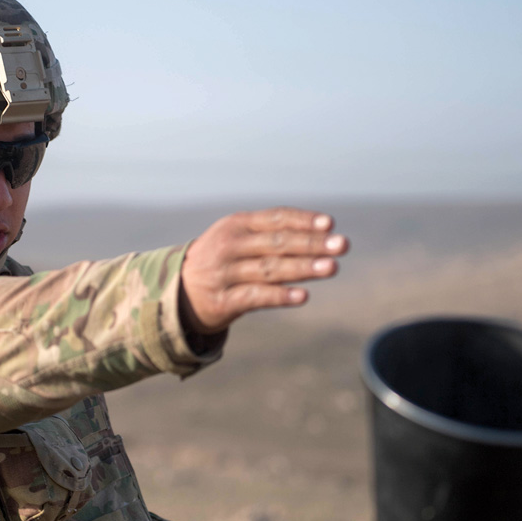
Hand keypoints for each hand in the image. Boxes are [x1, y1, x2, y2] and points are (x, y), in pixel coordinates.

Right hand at [178, 207, 348, 334]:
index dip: (303, 221)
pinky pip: (256, 297)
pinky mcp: (223, 301)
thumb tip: (324, 233)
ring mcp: (225, 273)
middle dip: (312, 244)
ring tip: (331, 267)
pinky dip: (280, 296)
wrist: (179, 292)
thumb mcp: (238, 238)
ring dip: (303, 268)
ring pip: (270, 269)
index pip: (276, 218)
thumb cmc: (222, 261)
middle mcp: (229, 245)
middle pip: (277, 243)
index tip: (330, 224)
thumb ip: (272, 233)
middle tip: (342, 245)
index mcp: (236, 224)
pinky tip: (302, 296)